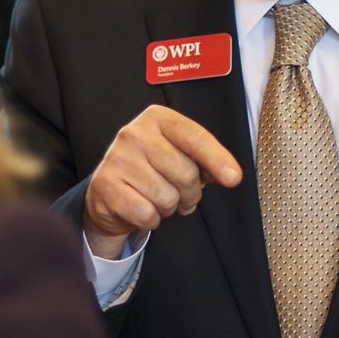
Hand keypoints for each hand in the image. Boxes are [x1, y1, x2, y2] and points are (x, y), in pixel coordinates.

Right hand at [84, 105, 242, 258]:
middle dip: (191, 193)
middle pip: (185, 172)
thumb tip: (230, 174)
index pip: (194, 137)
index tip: (233, 178)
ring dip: (169, 207)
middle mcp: (134, 133)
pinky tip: (142, 207)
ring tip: (157, 199)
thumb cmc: (151, 171)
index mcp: (157, 119)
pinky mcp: (105, 185)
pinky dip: (151, 219)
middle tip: (181, 194)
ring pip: (166, 197)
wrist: (110, 193)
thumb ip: (205, 161)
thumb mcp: (179, 156)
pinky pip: (146, 213)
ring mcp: (117, 158)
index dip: (217, 159)